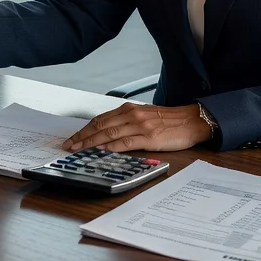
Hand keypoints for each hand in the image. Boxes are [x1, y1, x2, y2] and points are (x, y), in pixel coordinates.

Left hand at [62, 102, 211, 152]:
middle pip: (100, 126)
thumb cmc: (168, 120)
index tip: (72, 138)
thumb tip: (107, 135)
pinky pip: (126, 142)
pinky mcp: (149, 138)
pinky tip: (102, 151)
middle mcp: (131, 115)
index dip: (84, 130)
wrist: (191, 121)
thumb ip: (126, 123)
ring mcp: (140, 126)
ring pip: (109, 134)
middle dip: (82, 137)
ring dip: (92, 143)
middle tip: (69, 146)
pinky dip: (112, 147)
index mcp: (128, 109)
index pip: (100, 120)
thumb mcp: (143, 116)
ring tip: (79, 150)